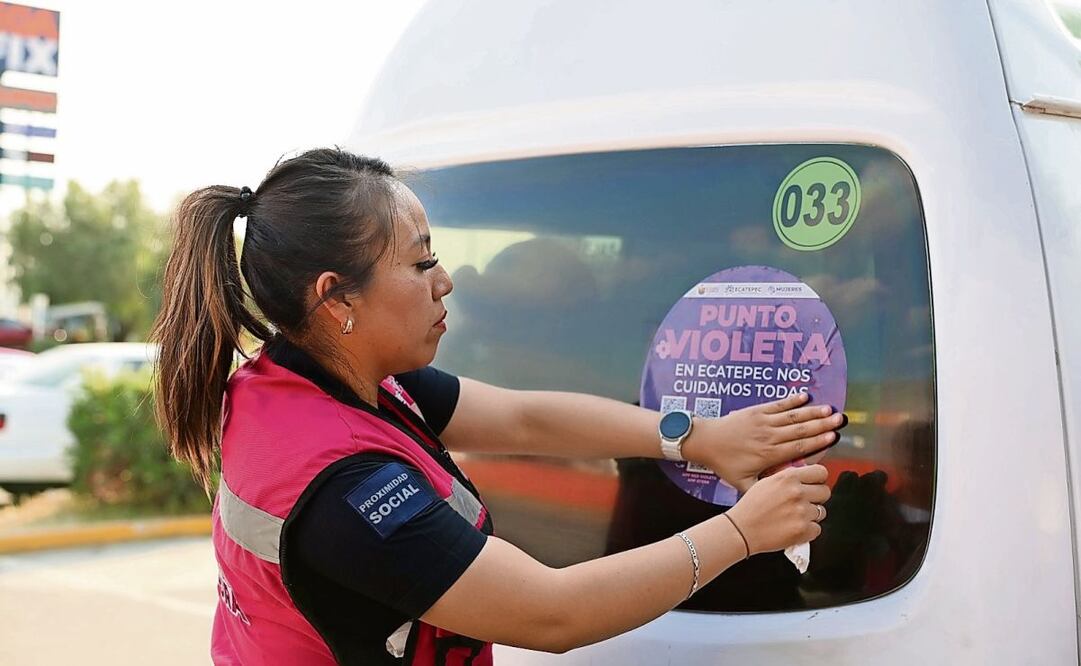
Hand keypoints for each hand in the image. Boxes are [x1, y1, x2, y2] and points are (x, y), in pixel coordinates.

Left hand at [682, 392, 844, 491]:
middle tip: (840, 420)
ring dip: (812, 412)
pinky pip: (777, 405)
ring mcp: (763, 421)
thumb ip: (762, 490)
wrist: (705, 441)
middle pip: (801, 429)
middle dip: (822, 425)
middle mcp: (769, 436)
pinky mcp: (756, 411)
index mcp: (769, 455)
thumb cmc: (724, 464)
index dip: (819, 442)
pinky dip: (792, 400)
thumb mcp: (742, 484)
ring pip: (792, 416)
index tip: (834, 437)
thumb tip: (782, 498)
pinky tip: (805, 397)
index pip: (799, 447)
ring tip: (830, 409)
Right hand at [724, 464, 830, 554]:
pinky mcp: (803, 530)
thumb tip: (806, 478)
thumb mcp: (767, 482)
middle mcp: (797, 492)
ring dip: (811, 516)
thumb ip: (788, 478)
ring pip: (821, 512)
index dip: (818, 480)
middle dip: (817, 498)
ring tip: (794, 518)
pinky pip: (817, 529)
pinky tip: (793, 528)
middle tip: (805, 503)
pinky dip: (807, 531)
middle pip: (825, 492)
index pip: (821, 472)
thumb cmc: (750, 507)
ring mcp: (801, 511)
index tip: (814, 485)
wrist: (741, 530)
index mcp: (788, 477)